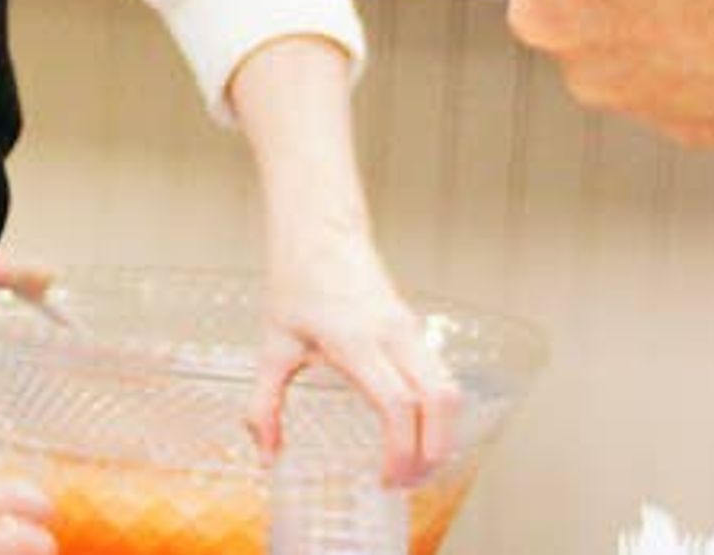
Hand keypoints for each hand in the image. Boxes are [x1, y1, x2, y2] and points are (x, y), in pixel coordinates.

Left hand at [253, 219, 462, 484]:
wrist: (320, 229)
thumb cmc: (297, 280)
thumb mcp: (272, 345)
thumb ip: (264, 404)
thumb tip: (266, 455)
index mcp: (356, 341)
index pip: (397, 403)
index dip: (400, 449)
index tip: (386, 480)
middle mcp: (392, 335)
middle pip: (440, 400)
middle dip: (434, 450)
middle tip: (409, 485)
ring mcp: (409, 330)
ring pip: (449, 387)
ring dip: (443, 432)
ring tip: (417, 467)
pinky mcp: (413, 329)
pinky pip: (442, 375)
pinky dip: (440, 412)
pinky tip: (419, 434)